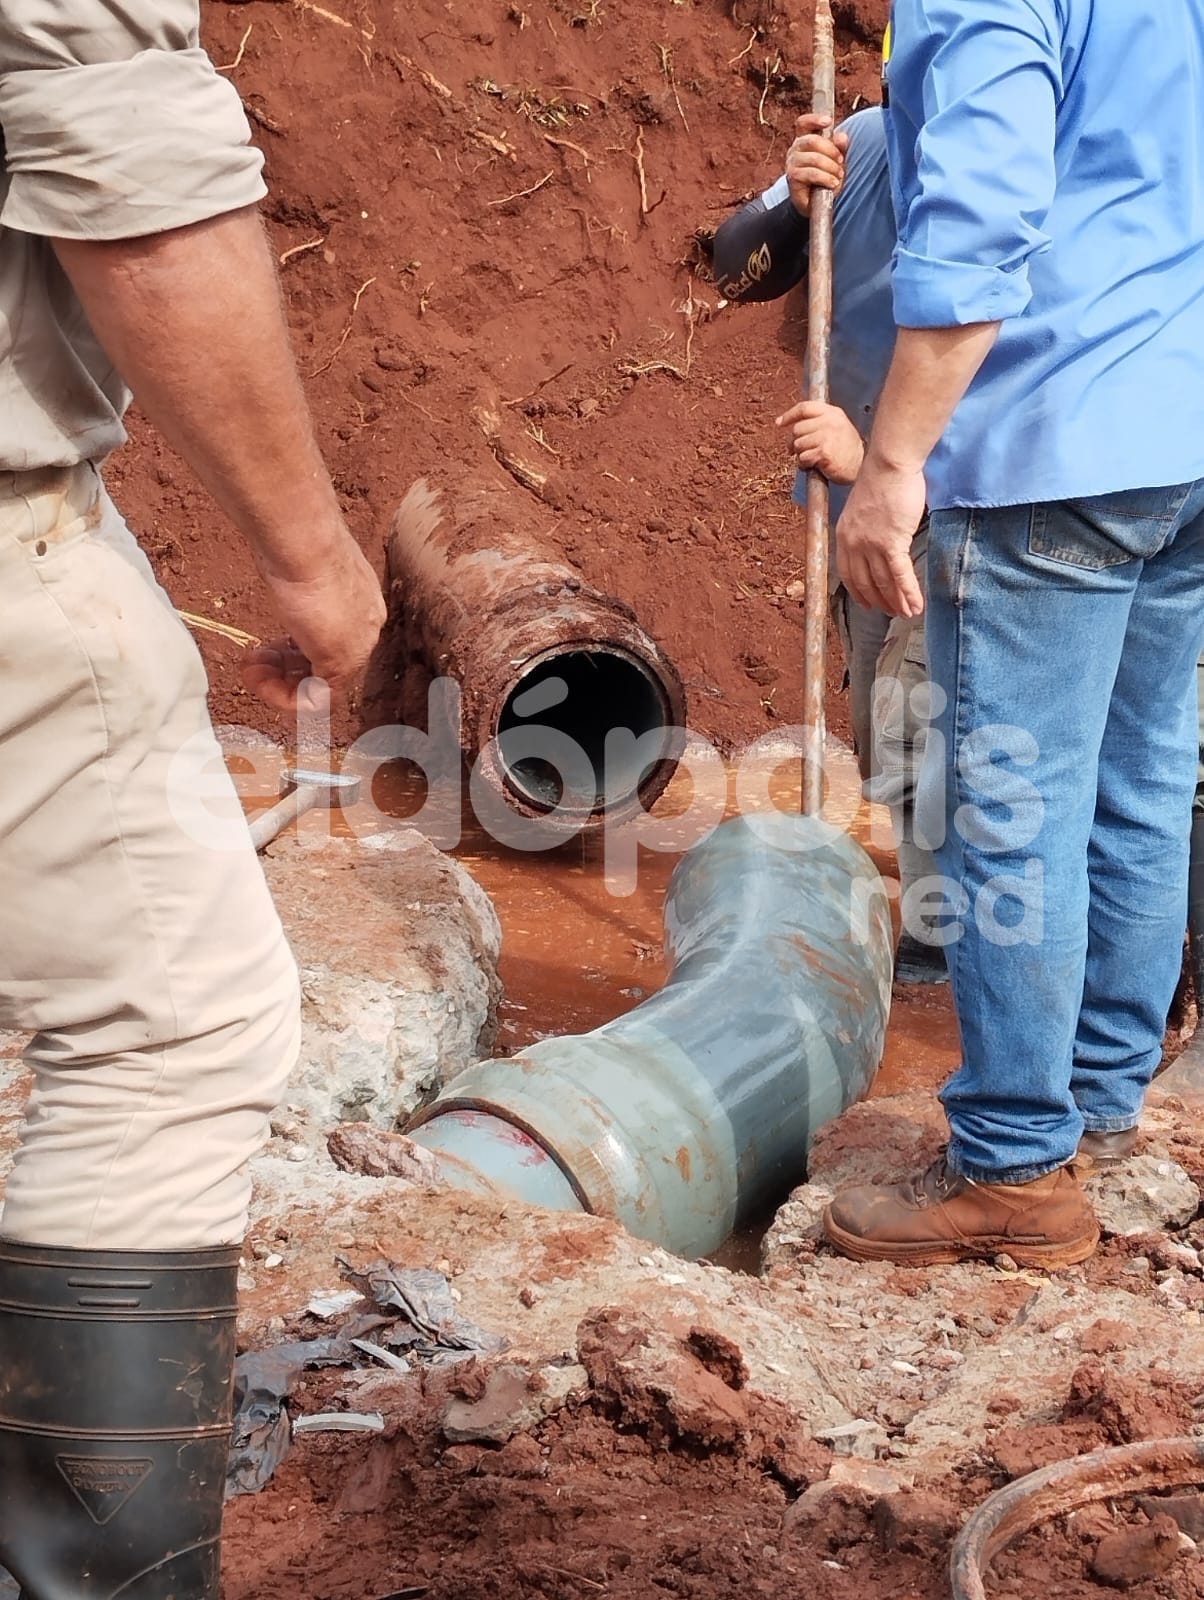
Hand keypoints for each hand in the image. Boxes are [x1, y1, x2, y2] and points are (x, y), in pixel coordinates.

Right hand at [243, 535, 386, 713]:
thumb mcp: (296, 569)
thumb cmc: (296, 543)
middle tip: (252, 662)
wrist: (303, 540)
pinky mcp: (342, 661)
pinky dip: (282, 698)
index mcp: (360, 604)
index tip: (264, 646)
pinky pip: (315, 701)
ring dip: (277, 686)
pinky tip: (258, 678)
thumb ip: (296, 590)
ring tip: (249, 669)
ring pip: (319, 687)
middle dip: (282, 671)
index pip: (328, 643)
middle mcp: (365, 627)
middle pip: (323, 666)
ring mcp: (357, 646)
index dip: (291, 652)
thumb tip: (282, 581)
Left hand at [775, 400, 864, 482]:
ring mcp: (827, 436)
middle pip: (797, 428)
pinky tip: (815, 465)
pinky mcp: (824, 452)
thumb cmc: (846, 449)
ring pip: (798, 444)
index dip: (789, 415)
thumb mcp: (837, 426)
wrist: (862, 466)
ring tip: (812, 458)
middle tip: (798, 451)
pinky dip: (804, 464)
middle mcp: (830, 422)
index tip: (779, 423)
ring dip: (800, 454)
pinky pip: (803, 457)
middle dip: (794, 441)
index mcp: (832, 413)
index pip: (804, 408)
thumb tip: (791, 424)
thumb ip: (818, 421)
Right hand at [785, 113, 848, 216]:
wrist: (814, 204)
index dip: (814, 119)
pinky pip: (811, 173)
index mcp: (804, 140)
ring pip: (814, 158)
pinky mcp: (792, 177)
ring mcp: (792, 163)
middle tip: (841, 161)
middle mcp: (795, 149)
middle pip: (812, 140)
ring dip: (831, 167)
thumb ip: (840, 147)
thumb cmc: (825, 179)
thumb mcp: (836, 161)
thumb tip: (842, 136)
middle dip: (831, 150)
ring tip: (838, 176)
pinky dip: (826, 178)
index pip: (803, 123)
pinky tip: (833, 183)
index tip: (828, 122)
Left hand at [835, 457, 926, 616]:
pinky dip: (908, 592)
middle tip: (891, 612)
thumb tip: (876, 540)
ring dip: (897, 601)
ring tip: (907, 613)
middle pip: (866, 583)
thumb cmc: (882, 480)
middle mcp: (854, 544)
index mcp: (843, 535)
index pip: (848, 573)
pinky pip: (900, 575)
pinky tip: (915, 604)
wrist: (889, 465)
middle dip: (880, 601)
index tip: (868, 602)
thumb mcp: (863, 508)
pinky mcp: (891, 542)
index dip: (859, 591)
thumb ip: (864, 528)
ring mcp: (871, 545)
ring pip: (884, 582)